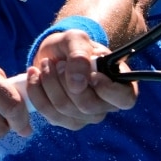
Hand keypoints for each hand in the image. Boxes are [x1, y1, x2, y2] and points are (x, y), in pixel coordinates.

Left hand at [22, 29, 137, 129]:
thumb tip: (78, 83)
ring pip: (64, 109)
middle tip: (59, 63)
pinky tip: (35, 75)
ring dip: (49, 83)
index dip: (108, 90)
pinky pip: (48, 113)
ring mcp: (86, 116)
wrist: (55, 54)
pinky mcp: (65, 120)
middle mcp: (106, 105)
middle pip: (88, 106)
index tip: (92, 75)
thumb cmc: (73, 46)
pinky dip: (37, 91)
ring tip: (46, 65)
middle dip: (66, 80)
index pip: (125, 99)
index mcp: (120, 84)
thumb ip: (80, 55)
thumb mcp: (76, 39)